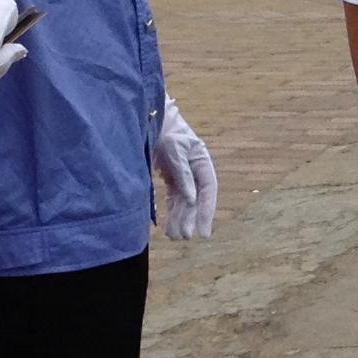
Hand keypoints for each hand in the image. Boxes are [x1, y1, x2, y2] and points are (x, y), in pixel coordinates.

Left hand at [151, 97, 216, 239]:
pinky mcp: (170, 177)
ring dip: (180, 218)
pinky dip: (171, 211)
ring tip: (174, 236)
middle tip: (183, 237)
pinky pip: (173, 198)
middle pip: (195, 199)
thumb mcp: (175, 149)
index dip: (207, 211)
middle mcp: (194, 170)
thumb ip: (183, 173)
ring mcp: (182, 174)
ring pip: (183, 202)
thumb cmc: (165, 130)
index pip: (208, 189)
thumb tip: (191, 198)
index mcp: (202, 161)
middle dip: (189, 219)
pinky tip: (168, 224)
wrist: (149, 120)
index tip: (203, 231)